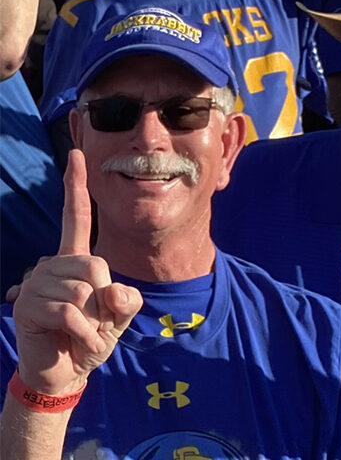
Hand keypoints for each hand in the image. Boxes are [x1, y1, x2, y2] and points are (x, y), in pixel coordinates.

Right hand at [12, 150, 141, 394]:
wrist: (66, 371)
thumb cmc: (93, 338)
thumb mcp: (119, 315)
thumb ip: (126, 298)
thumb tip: (111, 290)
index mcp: (75, 260)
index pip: (77, 217)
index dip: (76, 187)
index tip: (77, 155)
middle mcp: (52, 264)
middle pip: (95, 265)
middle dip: (103, 299)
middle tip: (93, 321)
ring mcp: (37, 283)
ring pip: (83, 290)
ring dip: (94, 321)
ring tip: (84, 334)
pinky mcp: (27, 306)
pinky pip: (72, 313)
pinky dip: (86, 333)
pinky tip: (81, 343)